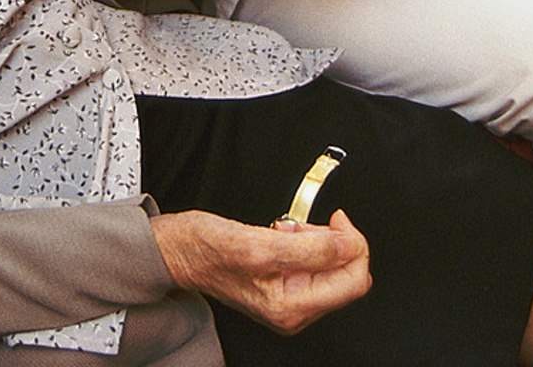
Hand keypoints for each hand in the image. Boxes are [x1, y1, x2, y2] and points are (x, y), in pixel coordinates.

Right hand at [150, 209, 370, 333]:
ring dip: (315, 238)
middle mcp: (294, 310)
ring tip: (286, 229)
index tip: (339, 222)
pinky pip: (312, 260)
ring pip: (331, 265)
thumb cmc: (207, 249)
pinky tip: (282, 234)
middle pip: (346, 275)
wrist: (180, 249)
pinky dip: (303, 240)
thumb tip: (349, 245)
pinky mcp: (283, 283)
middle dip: (331, 241)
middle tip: (302, 225)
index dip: (353, 246)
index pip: (353, 282)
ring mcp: (290, 298)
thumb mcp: (259, 243)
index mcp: (292, 307)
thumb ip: (309, 248)